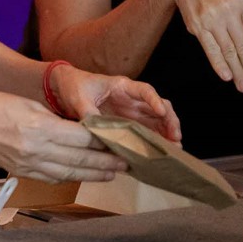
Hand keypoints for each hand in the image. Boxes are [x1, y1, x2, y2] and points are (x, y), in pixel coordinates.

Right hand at [0, 90, 127, 183]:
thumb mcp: (28, 103)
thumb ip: (55, 119)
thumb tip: (80, 130)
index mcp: (41, 127)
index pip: (82, 137)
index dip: (104, 141)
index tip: (121, 140)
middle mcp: (37, 149)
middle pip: (80, 158)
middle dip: (106, 162)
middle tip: (127, 162)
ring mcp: (28, 164)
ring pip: (69, 172)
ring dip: (93, 174)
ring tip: (112, 173)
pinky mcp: (20, 171)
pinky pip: (51, 177)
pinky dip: (70, 177)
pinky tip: (82, 175)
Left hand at [52, 66, 182, 141]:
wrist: (67, 90)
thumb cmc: (75, 87)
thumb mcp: (79, 98)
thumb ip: (88, 111)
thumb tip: (95, 129)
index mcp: (122, 87)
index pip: (145, 90)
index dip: (154, 100)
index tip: (161, 111)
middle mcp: (132, 100)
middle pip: (159, 107)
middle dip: (170, 121)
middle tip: (175, 138)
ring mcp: (132, 112)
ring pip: (157, 121)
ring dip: (167, 134)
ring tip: (174, 149)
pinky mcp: (128, 124)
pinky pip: (145, 132)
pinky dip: (154, 142)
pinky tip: (158, 154)